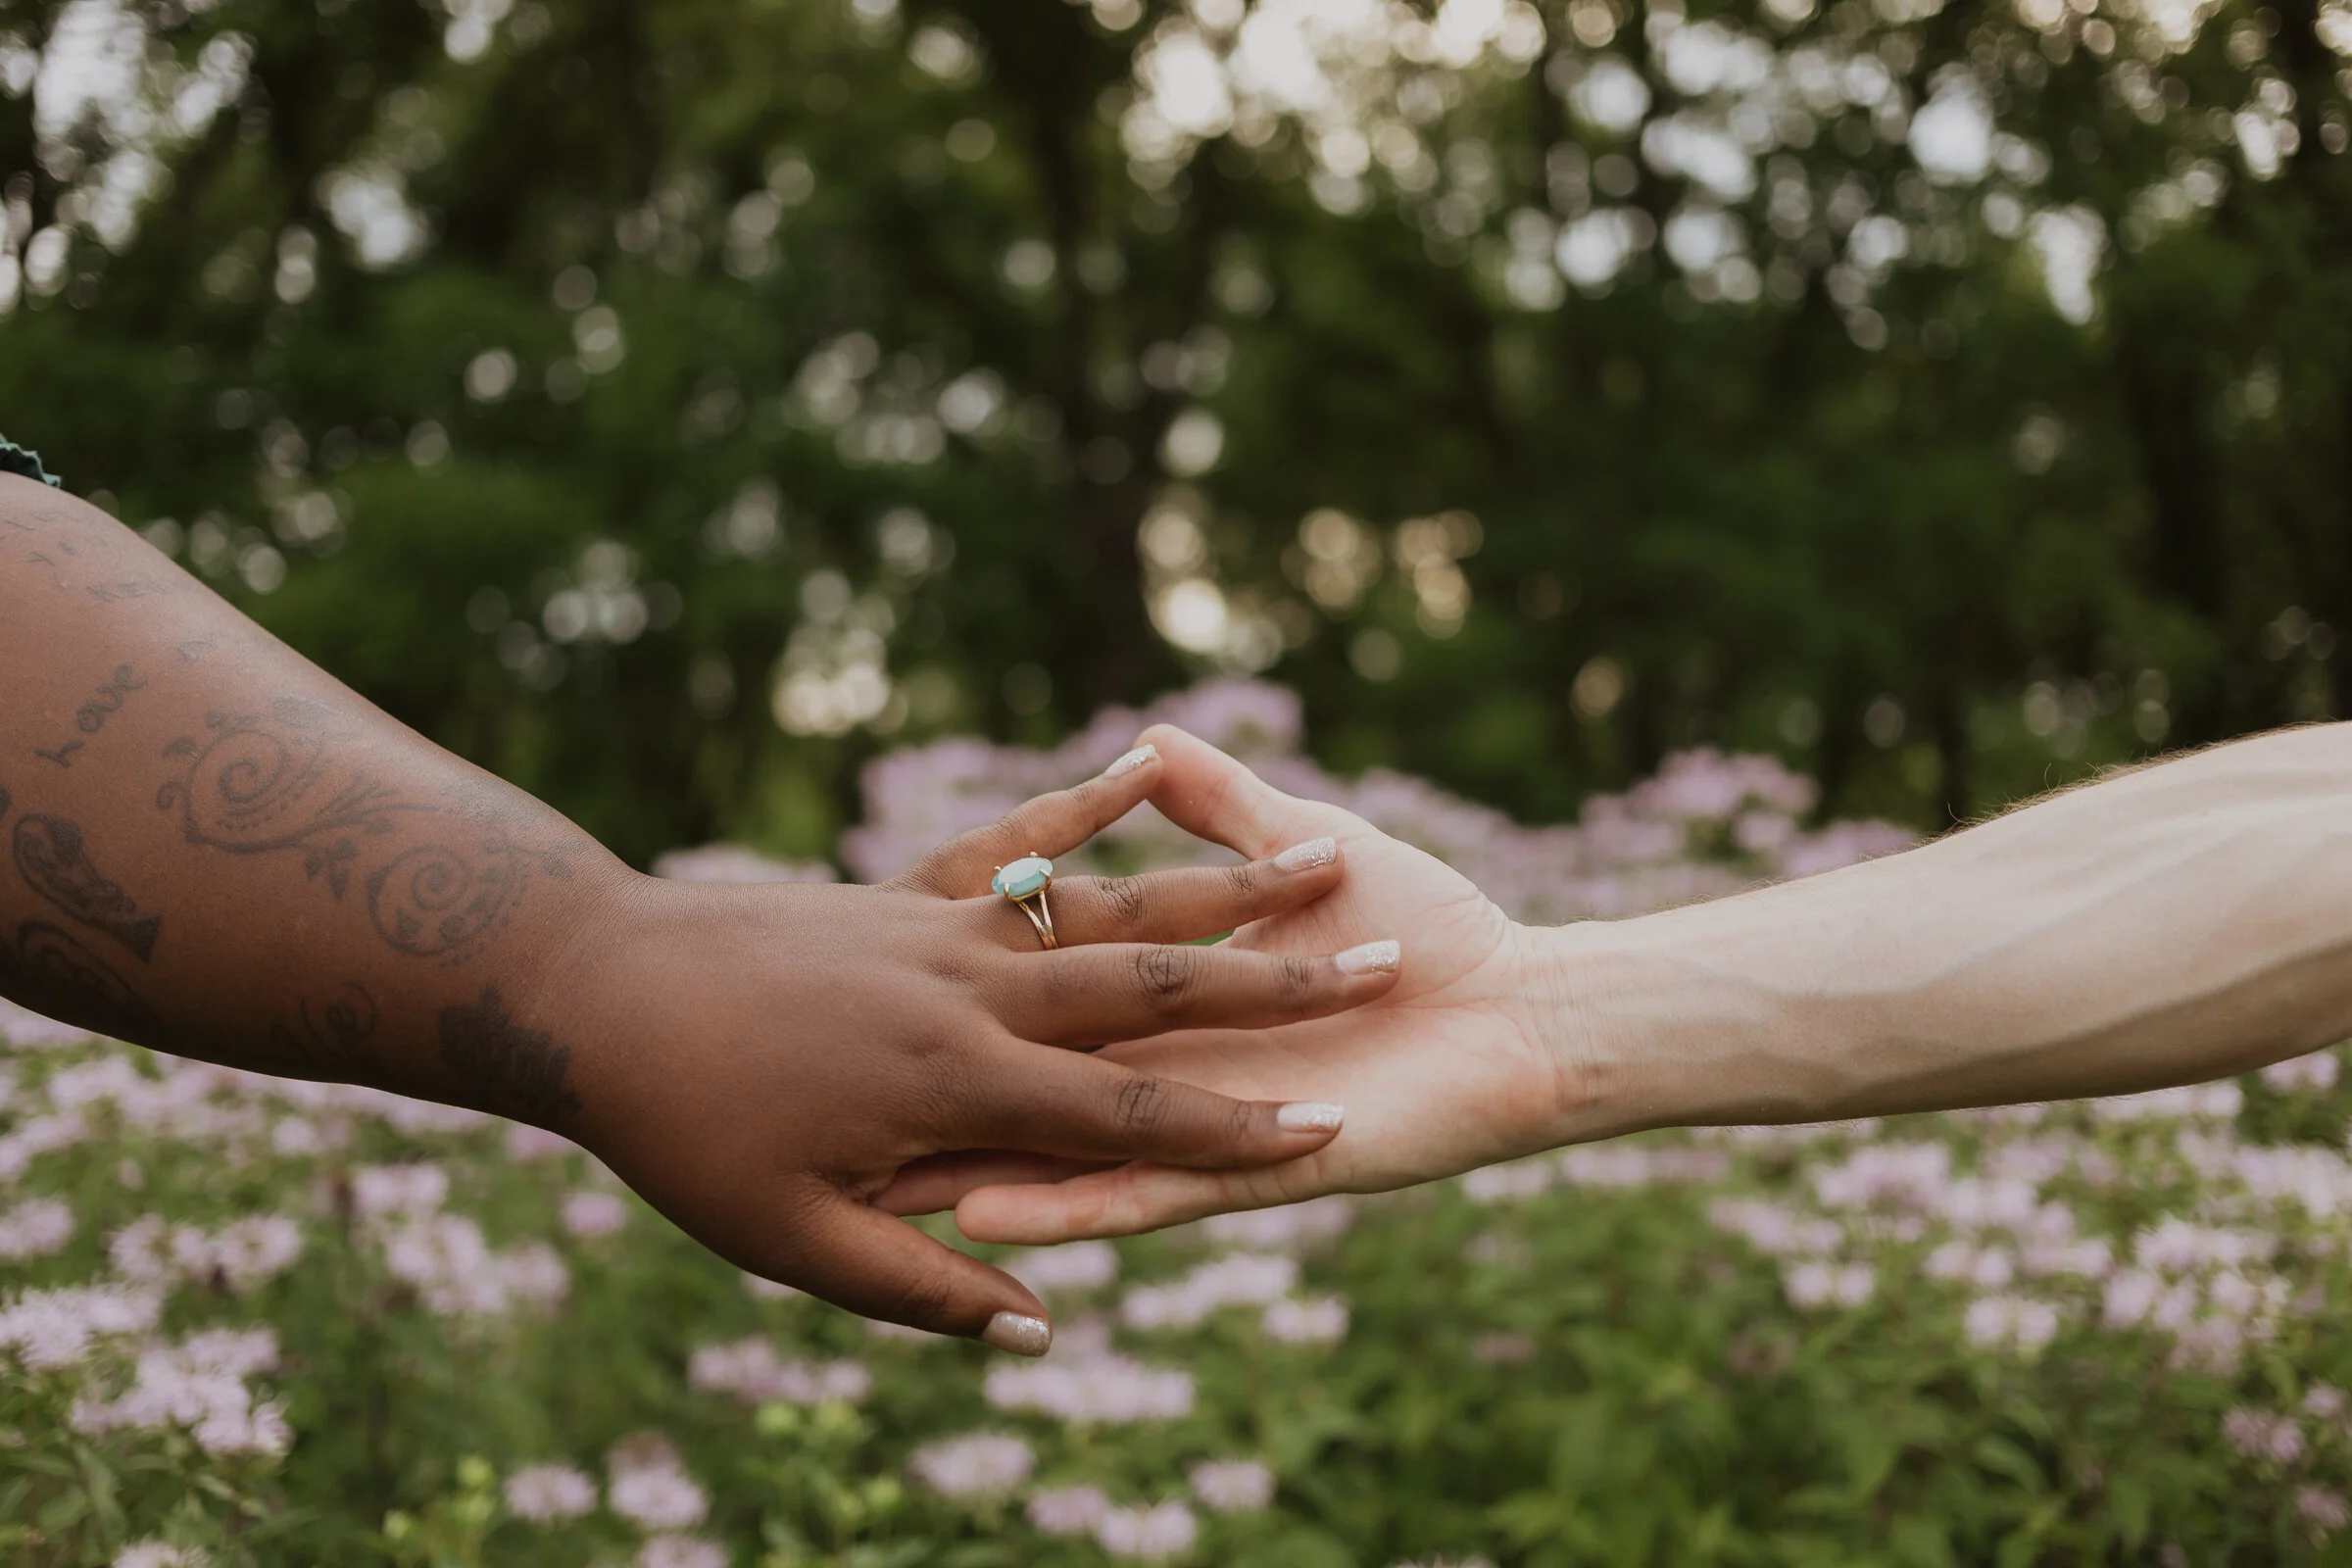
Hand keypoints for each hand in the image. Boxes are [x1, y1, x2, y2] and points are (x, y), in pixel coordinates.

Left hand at [538, 744, 1398, 1350]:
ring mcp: (950, 924)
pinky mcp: (914, 884)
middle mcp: (978, 990)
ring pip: (1115, 900)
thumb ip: (920, 1288)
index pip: (1137, 1115)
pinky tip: (1147, 760)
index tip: (1348, 1130)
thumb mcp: (789, 1241)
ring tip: (1336, 862)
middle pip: (1162, 987)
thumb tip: (1036, 1326)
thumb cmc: (683, 1134)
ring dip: (1229, 888)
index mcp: (963, 1084)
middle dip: (1289, 984)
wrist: (590, 990)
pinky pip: (1023, 834)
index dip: (1247, 1129)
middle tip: (1395, 968)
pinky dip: (1091, 801)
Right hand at [903, 724, 1573, 1244]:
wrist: (1522, 999)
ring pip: (1066, 1159)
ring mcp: (1206, 1127)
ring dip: (976, 1172)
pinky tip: (989, 1212)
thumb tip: (1155, 741)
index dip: (959, 994)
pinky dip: (1073, 1207)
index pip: (1044, 996)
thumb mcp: (1305, 842)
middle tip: (831, 1105)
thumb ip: (1226, 806)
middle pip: (1031, 1088)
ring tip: (875, 1182)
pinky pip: (1148, 1199)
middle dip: (938, 1102)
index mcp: (1171, 999)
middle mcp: (1169, 1069)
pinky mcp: (1252, 1172)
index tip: (862, 989)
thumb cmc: (1424, 918)